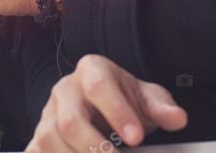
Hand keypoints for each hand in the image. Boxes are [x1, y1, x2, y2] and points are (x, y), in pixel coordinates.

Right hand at [26, 55, 187, 152]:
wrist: (103, 104)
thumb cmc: (125, 100)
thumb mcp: (147, 98)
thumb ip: (161, 108)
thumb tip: (177, 118)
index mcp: (91, 70)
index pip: (99, 87)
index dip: (117, 113)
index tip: (137, 138)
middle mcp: (64, 90)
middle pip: (69, 121)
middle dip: (94, 147)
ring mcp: (47, 115)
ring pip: (50, 140)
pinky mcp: (37, 139)